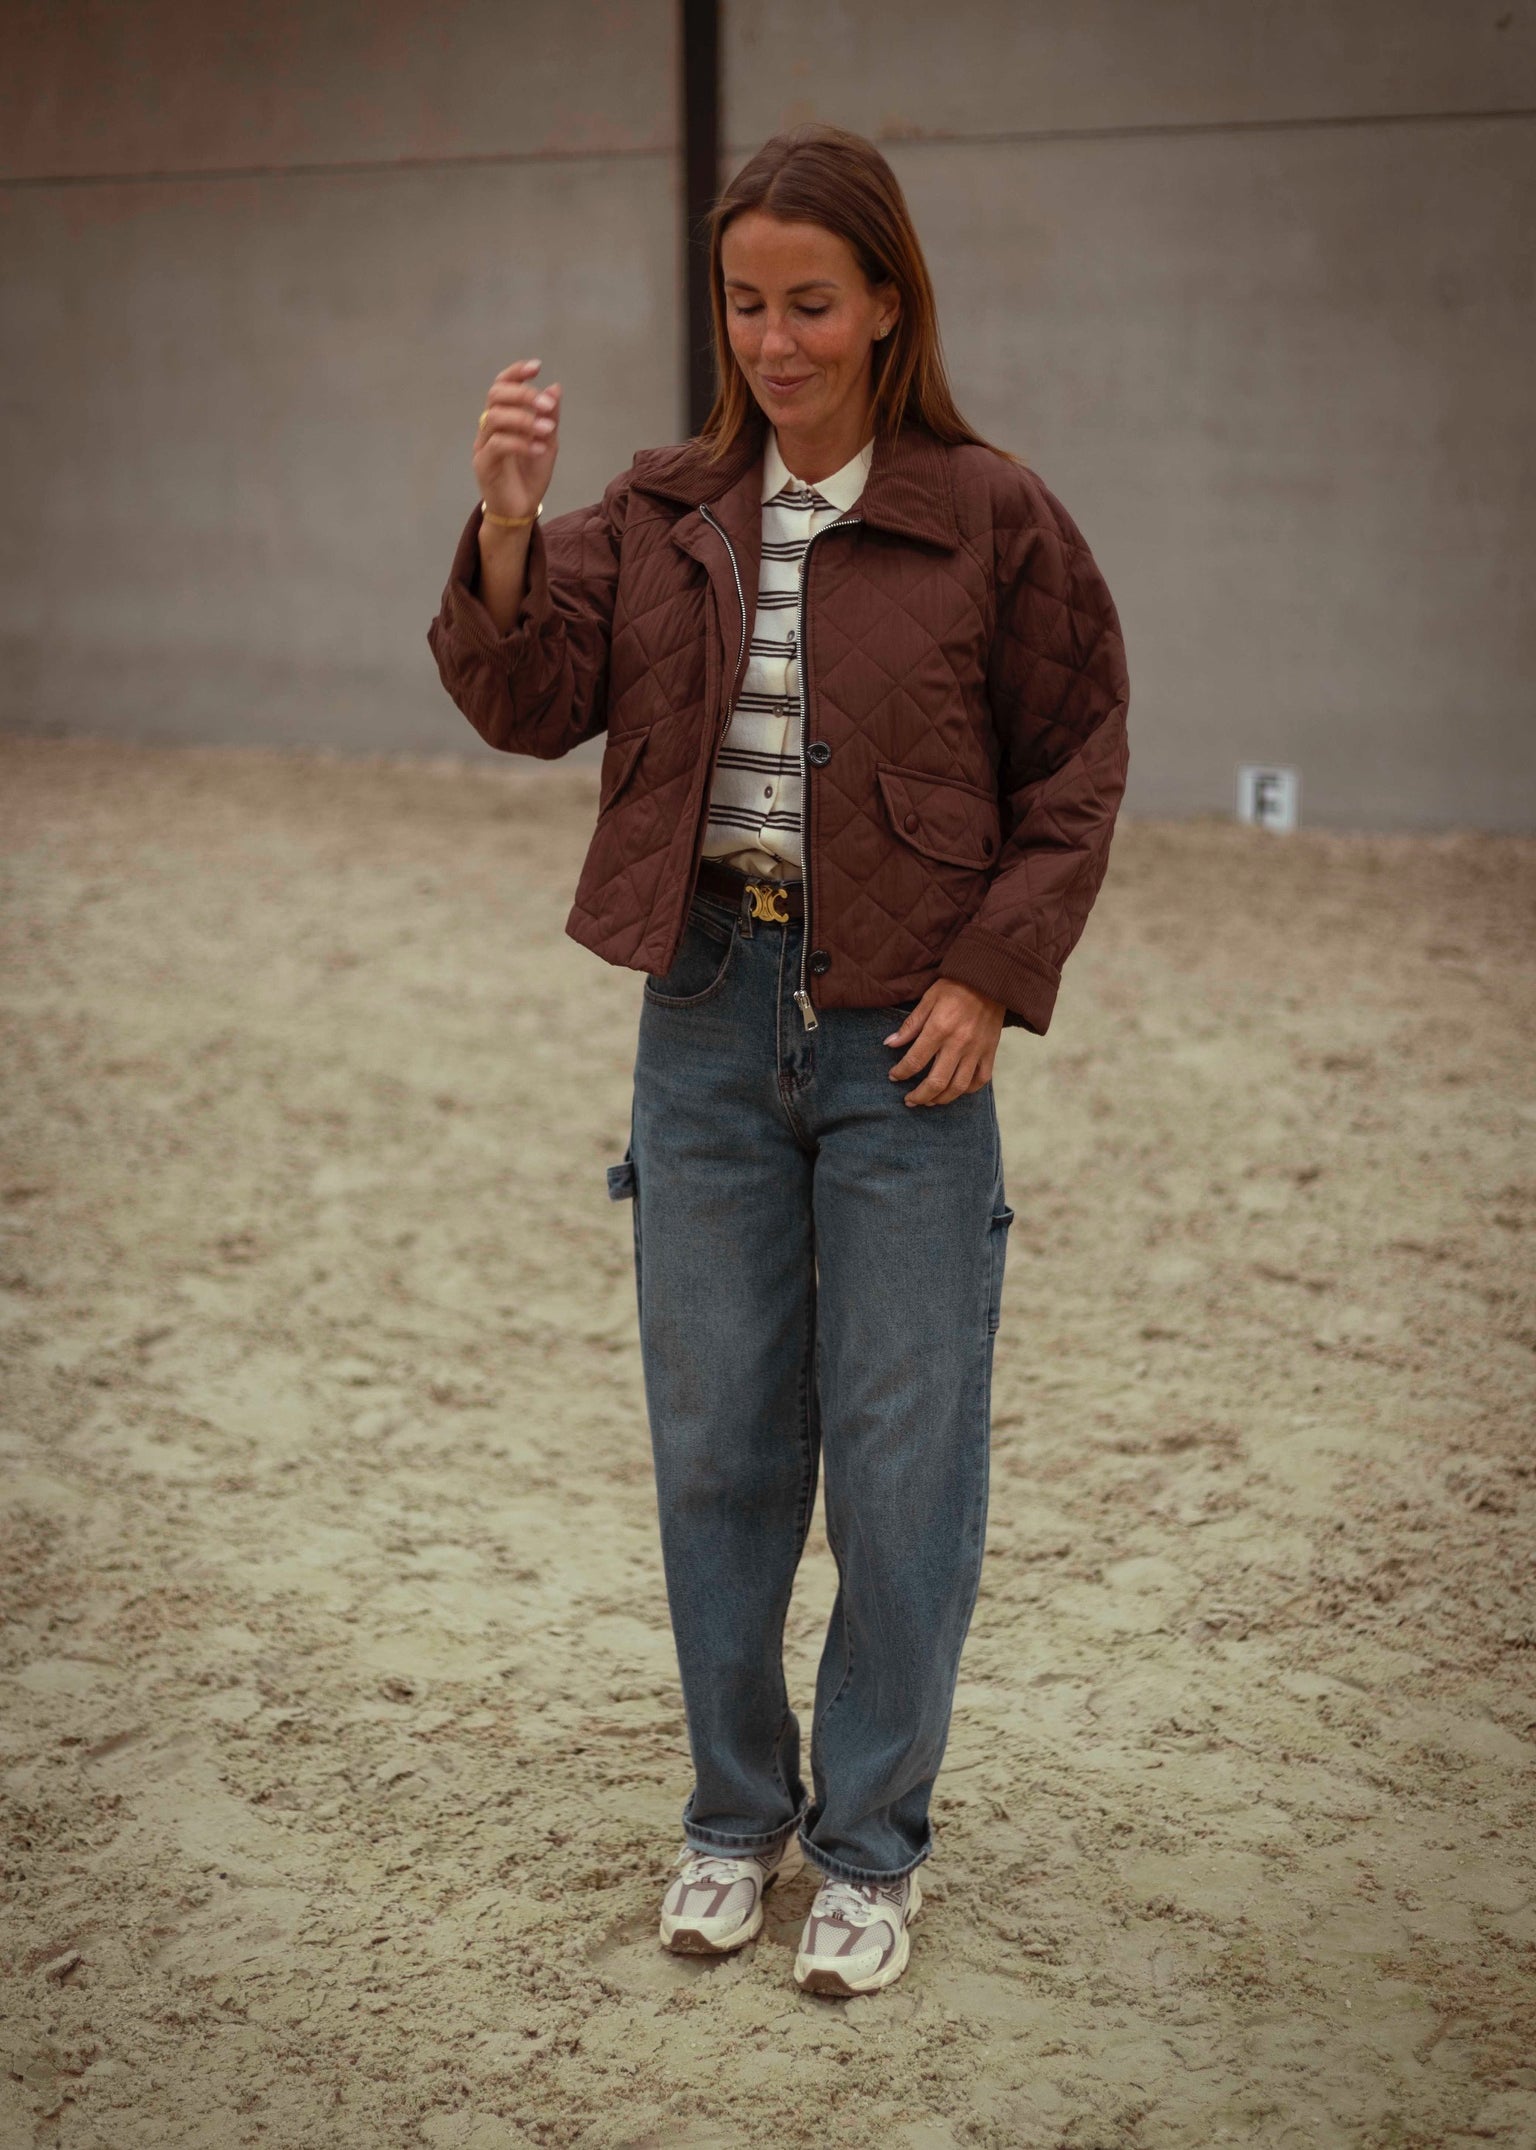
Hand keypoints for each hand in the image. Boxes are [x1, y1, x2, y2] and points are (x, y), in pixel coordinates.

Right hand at [473, 358, 560, 522]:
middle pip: (496, 396)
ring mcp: (483, 445)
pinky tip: (538, 449)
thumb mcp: (547, 443)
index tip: (537, 367)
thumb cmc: (531, 476)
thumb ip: (549, 417)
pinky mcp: (483, 464)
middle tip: (547, 406)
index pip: (502, 385)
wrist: (521, 510)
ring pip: (495, 417)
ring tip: (546, 430)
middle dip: (523, 395)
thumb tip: (555, 387)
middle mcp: (489, 428)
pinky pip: (498, 444)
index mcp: (503, 418)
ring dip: (524, 419)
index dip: (516, 372)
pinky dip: (521, 442)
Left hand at [884, 979, 1006, 1106]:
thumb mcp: (928, 999)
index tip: (893, 1077)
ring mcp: (977, 1050)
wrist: (990, 979)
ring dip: (941, 1099)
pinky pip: (980, 1080)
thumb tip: (890, 1044)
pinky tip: (955, 1090)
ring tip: (929, 1101)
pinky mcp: (990, 1052)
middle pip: (936, 1082)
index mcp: (939, 1028)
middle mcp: (959, 1043)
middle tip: (909, 1100)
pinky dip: (967, 1090)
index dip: (901, 1073)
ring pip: (958, 1087)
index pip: (915, 1061)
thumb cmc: (955, 986)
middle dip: (919, 1096)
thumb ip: (910, 1025)